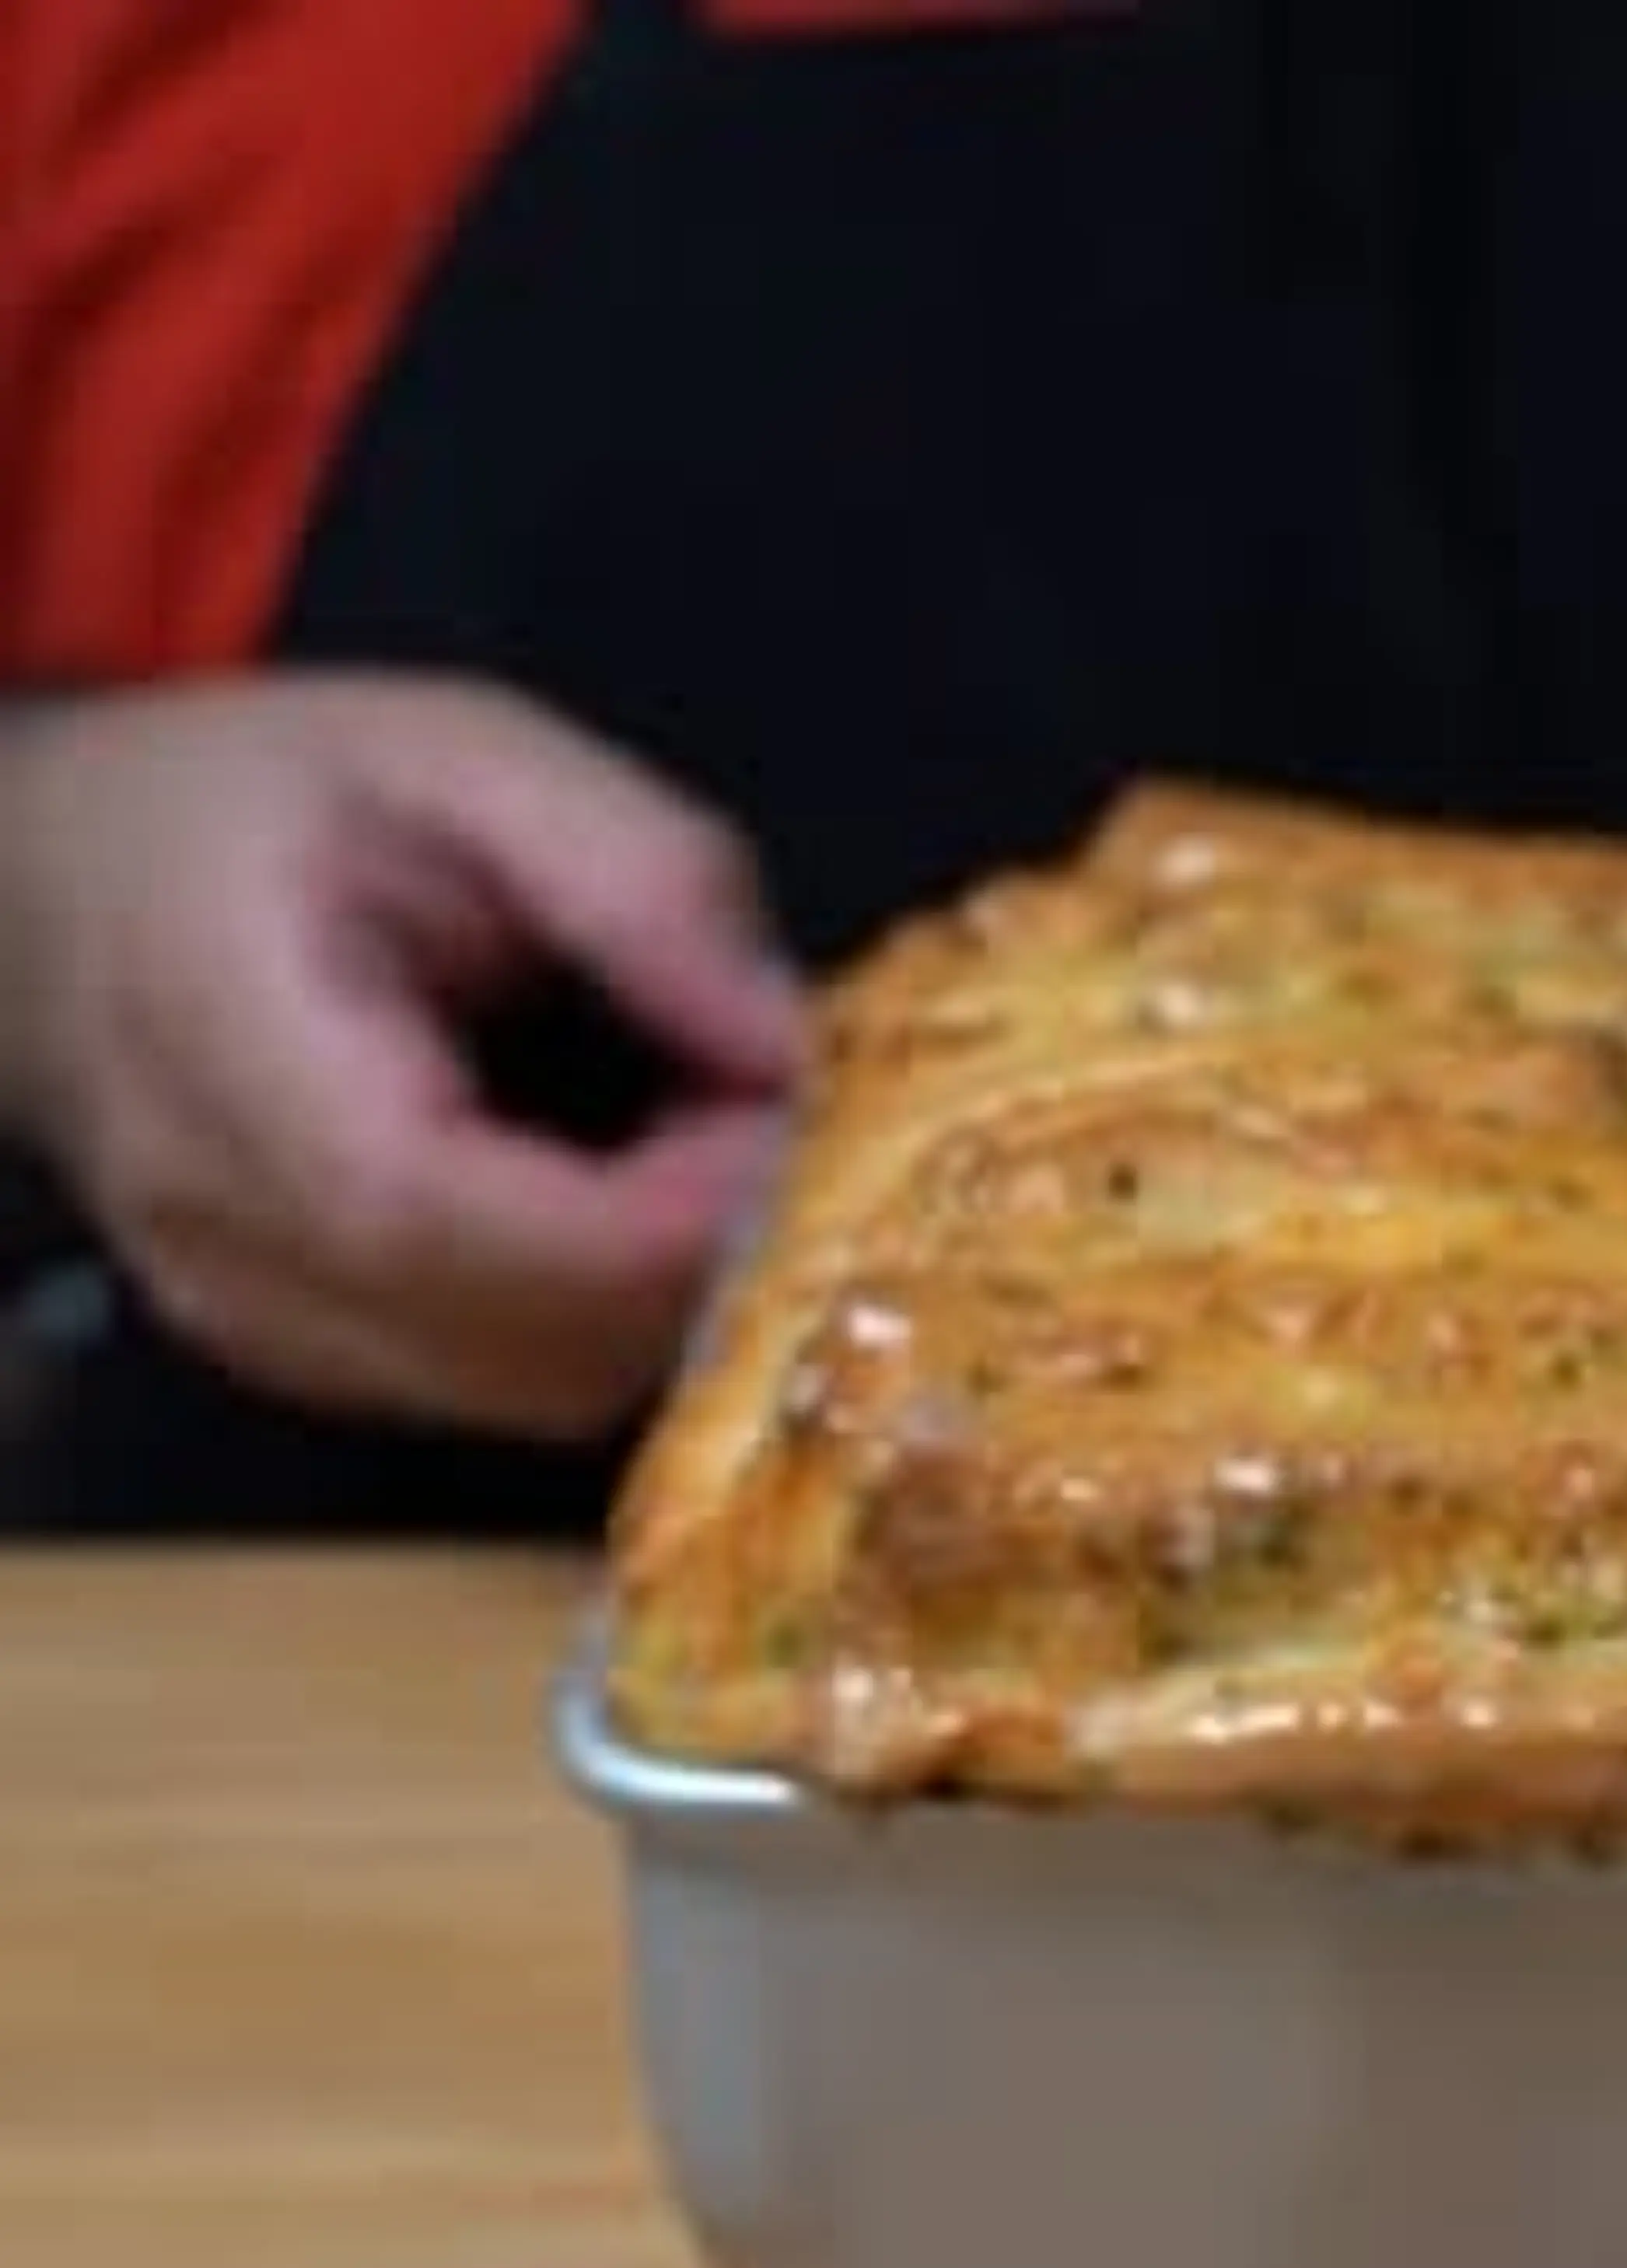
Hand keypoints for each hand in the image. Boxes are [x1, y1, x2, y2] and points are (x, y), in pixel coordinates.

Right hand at [0, 671, 800, 1439]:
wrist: (66, 883)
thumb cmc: (263, 804)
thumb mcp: (470, 757)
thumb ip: (642, 885)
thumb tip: (793, 1046)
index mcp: (234, 1057)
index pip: (446, 1218)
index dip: (656, 1211)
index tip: (791, 1129)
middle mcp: (230, 1241)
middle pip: (525, 1344)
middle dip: (701, 1252)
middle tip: (778, 1121)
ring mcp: (264, 1328)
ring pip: (538, 1391)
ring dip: (671, 1291)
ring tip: (704, 1139)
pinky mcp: (312, 1362)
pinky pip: (510, 1388)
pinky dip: (613, 1314)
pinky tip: (634, 1195)